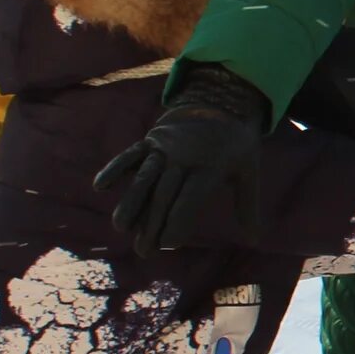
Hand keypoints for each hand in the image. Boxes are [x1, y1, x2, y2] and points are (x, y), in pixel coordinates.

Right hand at [95, 63, 268, 256]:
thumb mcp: (248, 171)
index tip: (168, 244)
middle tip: (144, 252)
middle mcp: (185, 158)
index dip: (178, 221)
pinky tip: (100, 186)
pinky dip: (115, 168)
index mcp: (211, 168)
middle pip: (164, 194)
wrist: (220, 102)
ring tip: (120, 227)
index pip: (190, 199)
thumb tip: (254, 240)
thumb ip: (247, 205)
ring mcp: (165, 148)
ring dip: (131, 202)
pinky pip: (131, 154)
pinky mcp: (151, 140)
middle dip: (152, 224)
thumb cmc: (235, 145)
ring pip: (144, 177)